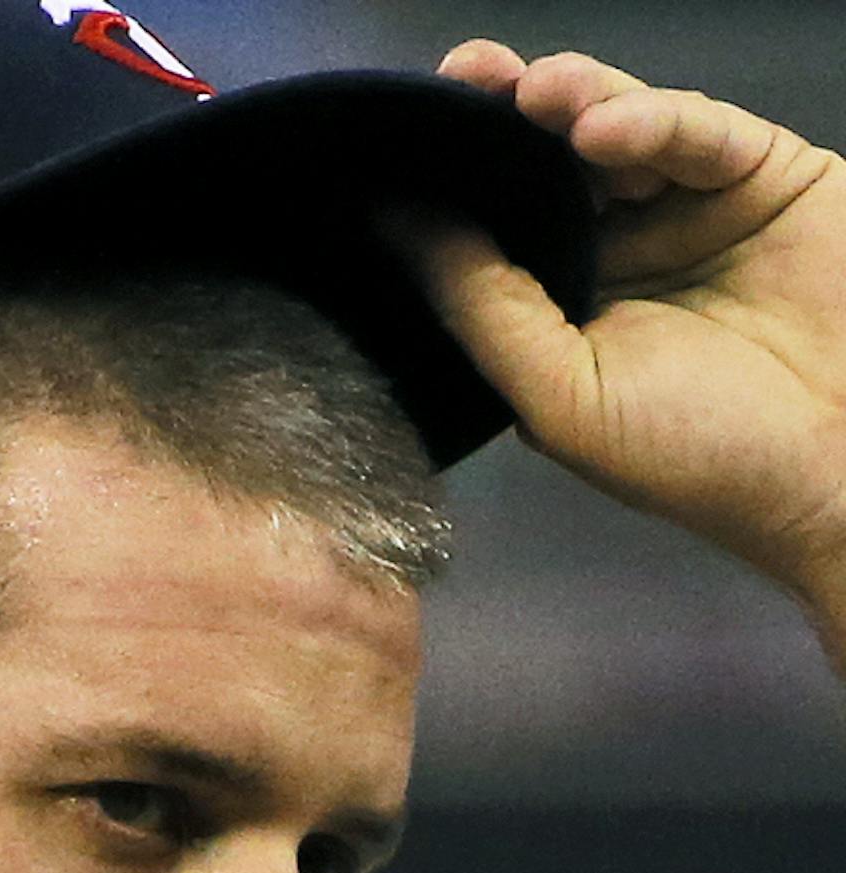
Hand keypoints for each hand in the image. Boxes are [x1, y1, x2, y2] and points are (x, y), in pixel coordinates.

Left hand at [410, 41, 845, 629]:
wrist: (838, 469)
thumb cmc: (696, 457)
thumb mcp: (560, 395)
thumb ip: (480, 308)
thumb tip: (397, 223)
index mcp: (559, 309)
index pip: (494, 224)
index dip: (455, 175)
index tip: (408, 127)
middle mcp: (615, 253)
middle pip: (546, 163)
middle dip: (502, 117)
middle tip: (464, 76)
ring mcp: (686, 210)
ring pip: (616, 132)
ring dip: (570, 105)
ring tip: (535, 98)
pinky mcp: (759, 176)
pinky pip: (698, 132)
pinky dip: (652, 120)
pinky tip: (604, 128)